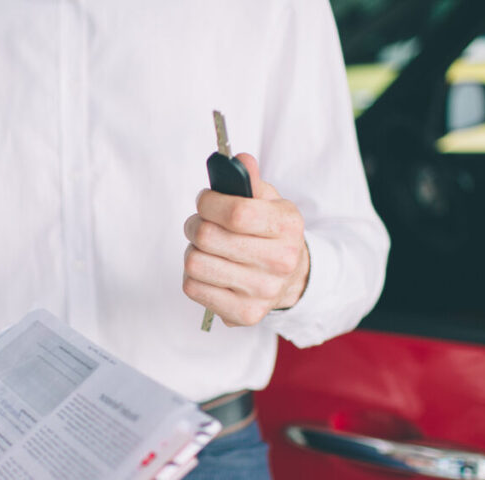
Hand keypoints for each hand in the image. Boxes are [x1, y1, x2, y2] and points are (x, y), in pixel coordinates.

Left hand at [183, 152, 310, 325]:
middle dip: (195, 223)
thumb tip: (240, 160)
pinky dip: (193, 275)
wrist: (291, 278)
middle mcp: (279, 263)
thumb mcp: (270, 202)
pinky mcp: (243, 314)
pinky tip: (208, 269)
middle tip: (199, 222)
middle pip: (208, 237)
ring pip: (195, 263)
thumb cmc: (272, 234)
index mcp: (288, 228)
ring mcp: (262, 292)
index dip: (209, 202)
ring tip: (205, 247)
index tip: (204, 200)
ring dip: (192, 250)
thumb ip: (251, 181)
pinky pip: (193, 288)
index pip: (236, 213)